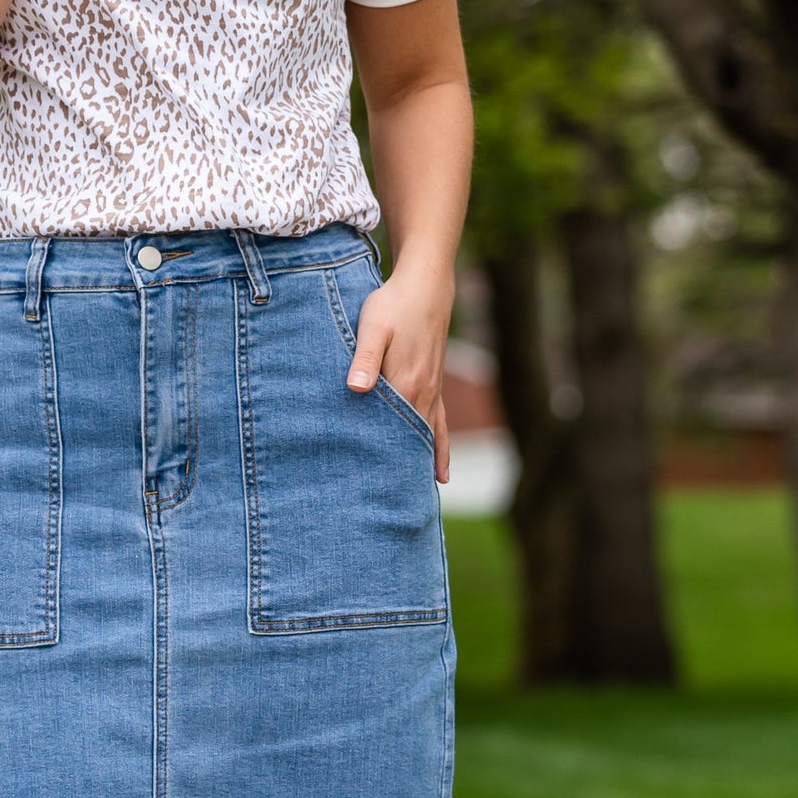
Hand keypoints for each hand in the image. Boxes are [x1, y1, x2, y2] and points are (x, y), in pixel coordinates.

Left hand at [346, 265, 453, 483]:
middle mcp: (422, 394)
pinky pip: (439, 425)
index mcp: (405, 385)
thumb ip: (364, 357)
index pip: (394, 435)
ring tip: (419, 503)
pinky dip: (439, 450)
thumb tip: (357, 389)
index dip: (386, 464)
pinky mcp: (433, 382)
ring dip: (423, 468)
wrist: (425, 283)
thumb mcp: (372, 327)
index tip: (379, 495)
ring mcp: (431, 390)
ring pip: (429, 438)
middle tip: (398, 514)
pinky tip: (441, 472)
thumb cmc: (392, 304)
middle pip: (414, 443)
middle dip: (405, 476)